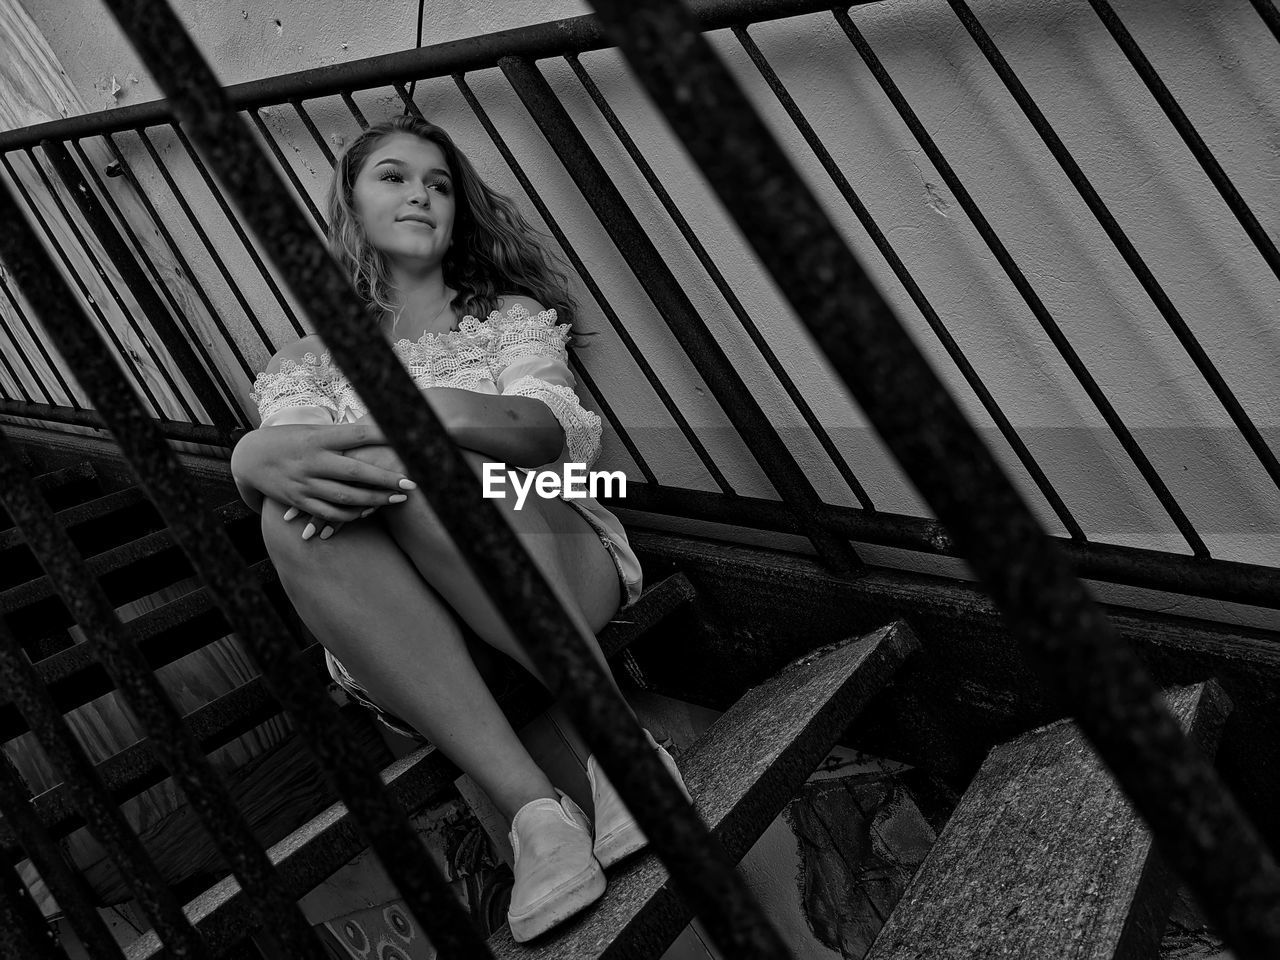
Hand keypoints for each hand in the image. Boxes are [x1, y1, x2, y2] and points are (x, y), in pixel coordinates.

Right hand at [230, 421, 415, 535]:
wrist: (248, 457)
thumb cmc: (290, 439)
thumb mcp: (312, 430)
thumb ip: (340, 436)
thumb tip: (380, 429)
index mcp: (318, 437)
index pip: (356, 434)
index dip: (383, 435)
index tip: (406, 438)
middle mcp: (312, 460)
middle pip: (356, 471)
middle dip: (386, 478)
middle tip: (413, 482)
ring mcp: (305, 483)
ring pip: (346, 496)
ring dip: (375, 499)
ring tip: (399, 498)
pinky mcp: (299, 500)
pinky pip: (330, 512)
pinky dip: (352, 514)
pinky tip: (370, 511)